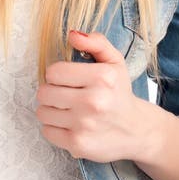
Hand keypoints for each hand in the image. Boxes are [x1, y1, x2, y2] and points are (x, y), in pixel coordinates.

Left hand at [35, 30, 142, 162]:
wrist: (136, 130)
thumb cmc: (119, 92)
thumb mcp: (114, 61)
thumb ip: (95, 42)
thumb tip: (72, 34)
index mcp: (102, 77)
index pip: (53, 72)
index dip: (57, 74)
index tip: (68, 79)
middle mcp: (94, 101)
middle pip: (44, 92)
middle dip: (52, 91)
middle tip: (66, 94)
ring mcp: (85, 125)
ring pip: (42, 111)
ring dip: (51, 109)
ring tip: (67, 109)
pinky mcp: (78, 145)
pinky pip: (47, 131)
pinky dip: (54, 127)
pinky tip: (69, 124)